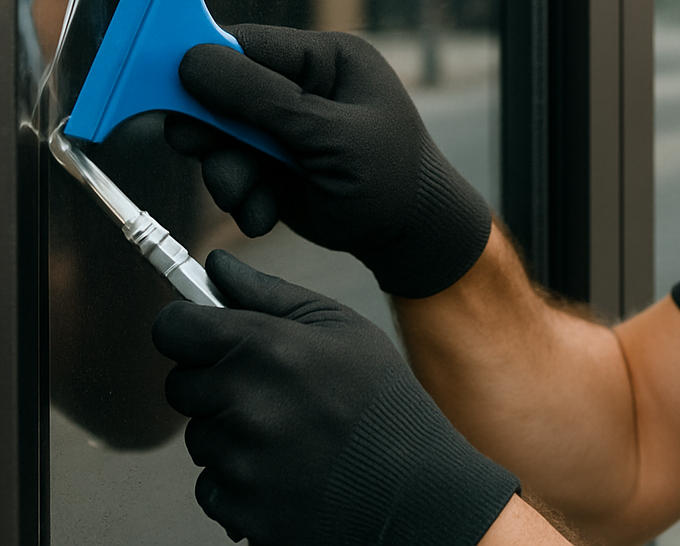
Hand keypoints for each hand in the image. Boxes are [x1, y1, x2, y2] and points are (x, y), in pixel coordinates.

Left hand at [152, 252, 519, 545]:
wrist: (411, 484)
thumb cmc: (378, 393)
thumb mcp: (337, 323)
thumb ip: (267, 292)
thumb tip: (216, 265)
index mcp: (264, 346)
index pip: (173, 327)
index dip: (186, 324)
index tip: (203, 331)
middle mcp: (242, 403)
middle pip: (180, 383)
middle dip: (214, 380)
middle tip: (267, 383)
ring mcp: (238, 461)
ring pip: (198, 435)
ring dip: (228, 430)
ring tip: (287, 428)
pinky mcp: (238, 509)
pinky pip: (210, 484)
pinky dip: (237, 477)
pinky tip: (284, 466)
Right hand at [164, 24, 492, 297]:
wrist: (411, 236)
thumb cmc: (390, 175)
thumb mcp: (330, 135)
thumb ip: (263, 101)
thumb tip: (192, 60)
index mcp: (327, 59)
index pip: (247, 43)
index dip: (200, 59)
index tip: (157, 78)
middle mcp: (302, 86)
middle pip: (224, 92)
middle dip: (211, 130)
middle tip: (200, 151)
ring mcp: (287, 127)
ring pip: (222, 139)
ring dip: (227, 174)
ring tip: (248, 199)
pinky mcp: (275, 165)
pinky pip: (234, 173)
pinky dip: (242, 198)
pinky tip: (264, 215)